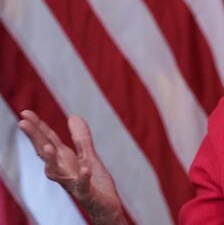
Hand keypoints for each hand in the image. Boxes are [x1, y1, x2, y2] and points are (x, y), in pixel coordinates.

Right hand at [17, 110, 126, 224]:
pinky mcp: (87, 193)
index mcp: (64, 160)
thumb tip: (72, 116)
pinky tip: (85, 168)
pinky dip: (83, 176)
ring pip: (56, 173)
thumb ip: (81, 138)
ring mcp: (73, 182)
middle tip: (23, 123)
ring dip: (51, 160)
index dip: (38, 126)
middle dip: (35, 138)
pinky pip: (83, 185)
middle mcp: (63, 171)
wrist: (105, 207)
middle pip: (46, 152)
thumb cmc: (94, 182)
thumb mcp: (88, 155)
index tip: (25, 112)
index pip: (48, 140)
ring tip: (48, 147)